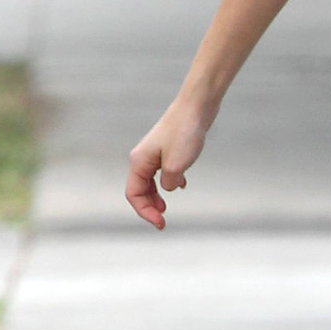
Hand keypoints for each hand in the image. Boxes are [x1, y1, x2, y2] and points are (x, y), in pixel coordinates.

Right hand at [125, 99, 211, 227]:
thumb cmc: (185, 132)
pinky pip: (163, 170)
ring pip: (151, 180)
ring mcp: (155, 152)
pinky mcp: (168, 148)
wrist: (197, 106)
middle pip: (140, 189)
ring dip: (157, 195)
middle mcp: (143, 158)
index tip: (161, 222)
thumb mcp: (177, 165)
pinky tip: (181, 185)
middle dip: (149, 206)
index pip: (134, 194)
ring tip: (165, 207)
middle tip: (163, 220)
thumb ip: (169, 182)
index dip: (145, 211)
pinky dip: (169, 181)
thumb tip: (169, 188)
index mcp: (139, 162)